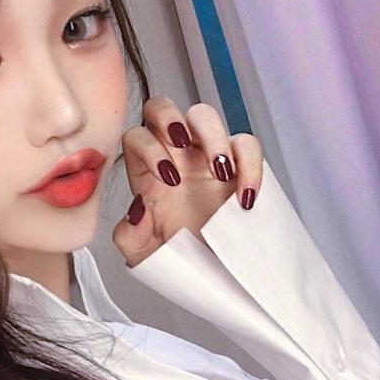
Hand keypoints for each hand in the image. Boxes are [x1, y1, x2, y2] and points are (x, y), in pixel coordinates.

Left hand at [112, 99, 263, 268]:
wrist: (211, 272)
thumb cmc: (175, 255)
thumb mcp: (143, 254)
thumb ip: (129, 236)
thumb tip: (138, 211)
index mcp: (145, 169)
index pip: (136, 137)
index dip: (149, 149)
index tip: (168, 179)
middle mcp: (172, 155)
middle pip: (161, 107)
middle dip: (169, 118)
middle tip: (181, 145)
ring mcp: (206, 155)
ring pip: (204, 116)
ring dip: (212, 135)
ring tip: (219, 171)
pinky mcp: (239, 165)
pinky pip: (247, 145)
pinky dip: (250, 164)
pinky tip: (244, 196)